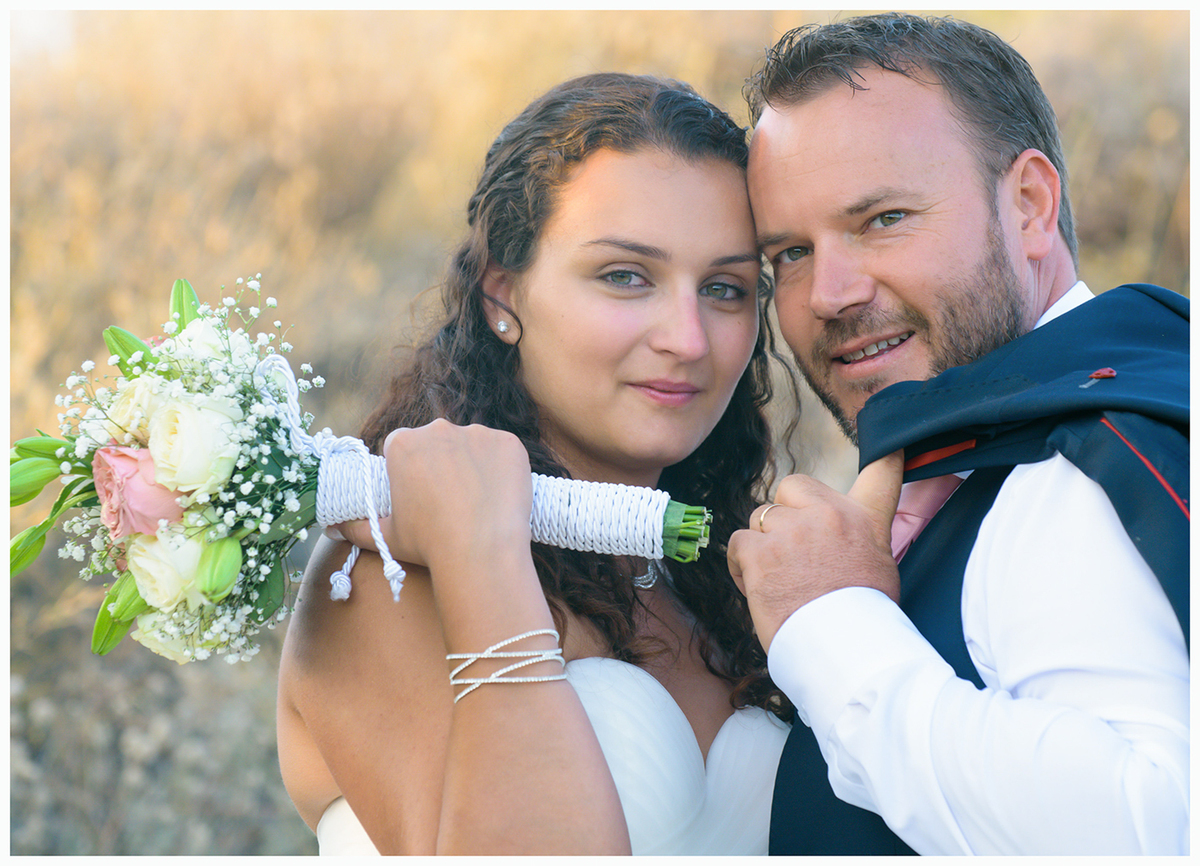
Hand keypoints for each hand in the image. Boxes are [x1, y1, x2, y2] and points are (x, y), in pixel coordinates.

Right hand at [331, 420, 533, 572]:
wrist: (482, 551)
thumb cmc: (429, 545)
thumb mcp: (386, 537)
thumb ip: (356, 528)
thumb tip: (332, 528)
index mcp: (402, 444)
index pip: (403, 448)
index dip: (411, 471)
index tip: (421, 494)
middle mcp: (438, 429)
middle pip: (438, 442)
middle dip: (442, 464)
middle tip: (451, 500)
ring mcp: (477, 433)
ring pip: (472, 445)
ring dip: (472, 464)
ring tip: (477, 501)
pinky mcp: (509, 443)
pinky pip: (503, 451)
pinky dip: (502, 468)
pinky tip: (499, 494)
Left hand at [726, 450, 904, 649]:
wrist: (843, 651)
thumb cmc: (861, 619)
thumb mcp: (881, 567)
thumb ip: (863, 537)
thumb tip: (853, 533)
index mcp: (864, 519)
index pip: (882, 471)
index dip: (887, 453)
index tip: (894, 443)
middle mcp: (828, 516)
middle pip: (790, 488)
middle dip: (785, 513)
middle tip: (794, 551)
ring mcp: (792, 532)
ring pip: (760, 518)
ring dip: (763, 545)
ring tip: (778, 579)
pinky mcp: (761, 553)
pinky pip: (738, 543)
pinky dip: (741, 565)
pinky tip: (756, 587)